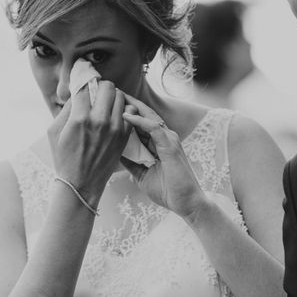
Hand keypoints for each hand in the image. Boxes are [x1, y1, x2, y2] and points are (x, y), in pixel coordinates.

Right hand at [47, 81, 129, 203]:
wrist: (80, 184)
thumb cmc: (63, 158)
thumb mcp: (54, 131)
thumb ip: (65, 109)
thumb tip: (77, 92)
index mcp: (79, 118)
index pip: (85, 86)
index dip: (83, 80)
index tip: (83, 78)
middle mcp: (99, 120)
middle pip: (107, 87)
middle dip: (100, 86)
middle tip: (96, 91)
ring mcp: (114, 128)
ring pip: (120, 96)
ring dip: (112, 96)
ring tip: (105, 102)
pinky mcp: (123, 136)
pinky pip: (130, 111)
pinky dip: (123, 108)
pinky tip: (115, 113)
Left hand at [120, 94, 207, 219]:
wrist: (186, 203)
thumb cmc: (168, 191)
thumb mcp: (142, 175)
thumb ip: (132, 163)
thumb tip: (116, 155)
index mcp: (159, 143)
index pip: (142, 122)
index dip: (128, 112)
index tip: (109, 105)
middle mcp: (165, 137)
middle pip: (145, 114)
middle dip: (129, 103)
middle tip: (111, 92)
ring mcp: (170, 139)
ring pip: (149, 116)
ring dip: (133, 106)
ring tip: (116, 96)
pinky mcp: (171, 145)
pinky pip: (153, 127)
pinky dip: (139, 120)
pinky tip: (126, 115)